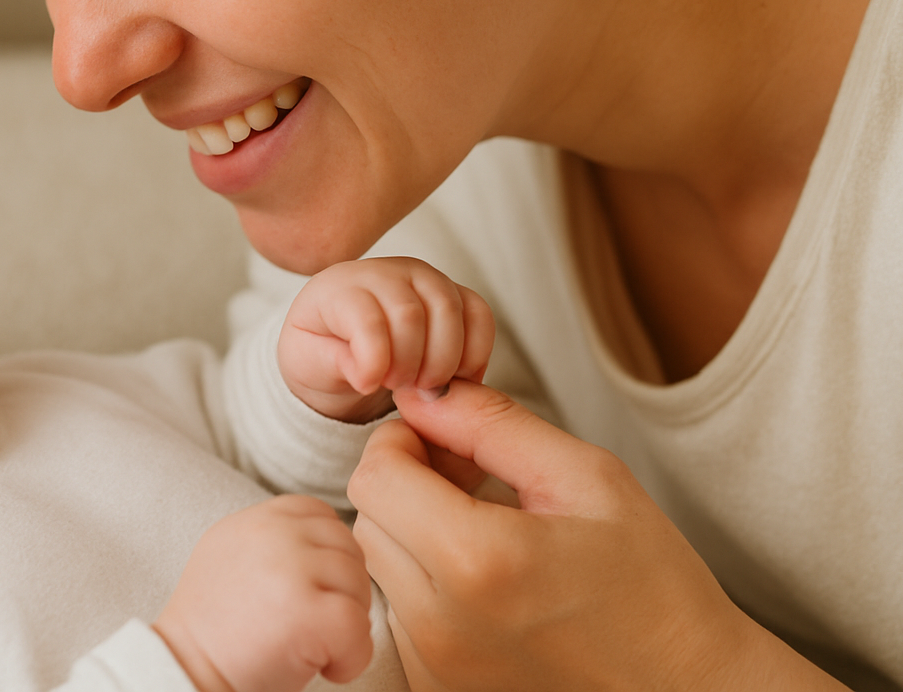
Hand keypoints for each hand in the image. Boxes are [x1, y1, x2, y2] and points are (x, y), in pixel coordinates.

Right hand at [153, 496, 373, 691]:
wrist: (184, 669)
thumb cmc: (214, 626)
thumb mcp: (230, 552)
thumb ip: (274, 536)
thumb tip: (327, 541)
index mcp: (259, 518)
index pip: (322, 515)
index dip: (328, 556)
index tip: (310, 592)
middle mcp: (275, 533)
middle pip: (347, 548)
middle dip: (342, 591)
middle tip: (313, 627)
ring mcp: (292, 569)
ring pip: (358, 585)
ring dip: (347, 624)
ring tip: (313, 646)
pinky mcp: (307, 614)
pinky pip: (359, 627)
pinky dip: (352, 657)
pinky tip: (324, 668)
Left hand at [279, 257, 492, 422]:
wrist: (342, 346)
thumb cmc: (321, 353)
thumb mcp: (308, 364)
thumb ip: (332, 364)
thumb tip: (368, 372)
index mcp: (339, 287)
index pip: (366, 317)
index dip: (374, 360)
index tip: (368, 386)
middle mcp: (384, 272)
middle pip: (411, 315)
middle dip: (408, 365)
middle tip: (397, 389)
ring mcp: (423, 278)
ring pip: (451, 311)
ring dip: (442, 363)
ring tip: (422, 388)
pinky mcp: (454, 292)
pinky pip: (480, 314)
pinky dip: (475, 353)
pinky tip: (456, 379)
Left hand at [348, 380, 846, 690]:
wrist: (687, 687)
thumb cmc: (652, 584)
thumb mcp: (585, 477)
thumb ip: (491, 425)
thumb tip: (422, 393)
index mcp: (478, 560)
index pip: (376, 475)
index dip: (403, 441)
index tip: (446, 438)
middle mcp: (441, 621)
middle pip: (368, 517)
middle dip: (407, 482)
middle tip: (471, 477)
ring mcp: (435, 662)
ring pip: (378, 563)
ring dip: (412, 531)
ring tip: (484, 527)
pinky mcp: (438, 685)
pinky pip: (399, 610)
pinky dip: (424, 582)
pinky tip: (484, 578)